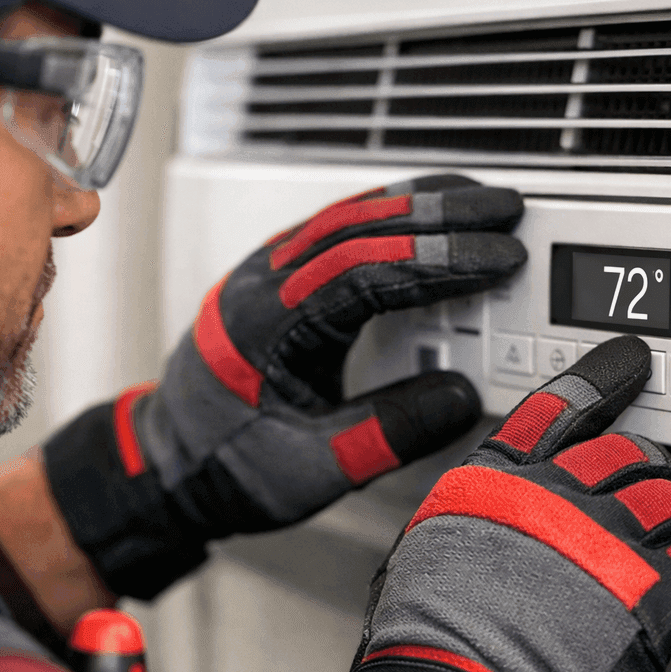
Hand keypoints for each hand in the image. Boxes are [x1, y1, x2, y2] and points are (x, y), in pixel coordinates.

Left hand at [43, 175, 525, 598]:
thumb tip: (459, 398)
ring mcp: (266, 275)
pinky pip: (338, 231)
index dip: (438, 262)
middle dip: (440, 213)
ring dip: (416, 204)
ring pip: (348, 217)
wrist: (167, 467)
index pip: (366, 272)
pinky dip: (388, 219)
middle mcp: (263, 284)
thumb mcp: (313, 469)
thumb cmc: (224, 466)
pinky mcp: (276, 282)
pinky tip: (422, 220)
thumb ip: (388, 433)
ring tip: (476, 202)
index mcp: (268, 324)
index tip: (496, 259)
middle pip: (360, 225)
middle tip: (504, 210)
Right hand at [322, 336, 670, 671]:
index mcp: (496, 481)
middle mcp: (553, 495)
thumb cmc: (430, 641)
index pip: (557, 408)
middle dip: (653, 464)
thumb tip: (489, 519)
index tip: (627, 365)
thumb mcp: (425, 552)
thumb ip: (473, 517)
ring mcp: (604, 538)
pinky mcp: (649, 592)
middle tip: (665, 478)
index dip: (600, 380)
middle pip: (628, 452)